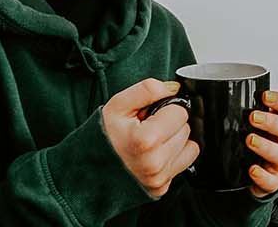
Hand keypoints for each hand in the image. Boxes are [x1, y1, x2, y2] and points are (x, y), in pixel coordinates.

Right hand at [102, 79, 197, 197]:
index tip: (149, 115)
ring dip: (174, 140)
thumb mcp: (118, 105)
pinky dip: (176, 155)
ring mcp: (158, 179)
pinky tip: (157, 153)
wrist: (88, 168)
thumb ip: (147, 89)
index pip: (180, 112)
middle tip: (148, 128)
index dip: (165, 108)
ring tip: (151, 142)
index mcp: (145, 141)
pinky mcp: (161, 188)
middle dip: (170, 124)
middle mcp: (154, 164)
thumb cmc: (104, 136)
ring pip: (190, 145)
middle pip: (185, 129)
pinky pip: (186, 162)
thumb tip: (174, 89)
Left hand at [246, 89, 277, 197]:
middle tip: (253, 117)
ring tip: (249, 140)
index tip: (264, 96)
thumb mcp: (246, 125)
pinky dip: (263, 176)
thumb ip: (237, 113)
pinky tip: (252, 169)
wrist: (247, 174)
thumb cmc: (247, 145)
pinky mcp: (272, 181)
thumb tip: (207, 97)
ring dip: (267, 146)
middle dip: (272, 122)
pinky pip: (273, 181)